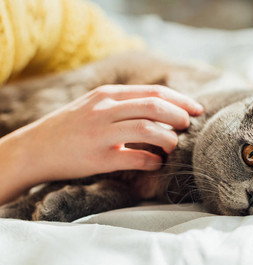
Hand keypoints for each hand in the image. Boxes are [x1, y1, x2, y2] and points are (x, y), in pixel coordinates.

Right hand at [0, 85, 202, 203]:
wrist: (34, 149)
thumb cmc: (72, 127)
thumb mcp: (96, 105)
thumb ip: (125, 104)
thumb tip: (164, 109)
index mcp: (108, 95)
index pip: (154, 92)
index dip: (181, 100)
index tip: (197, 109)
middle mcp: (105, 110)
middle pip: (155, 106)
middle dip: (180, 116)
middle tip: (189, 127)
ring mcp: (100, 133)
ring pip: (147, 129)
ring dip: (169, 139)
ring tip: (173, 145)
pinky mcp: (98, 158)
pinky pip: (135, 158)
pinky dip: (153, 161)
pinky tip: (157, 163)